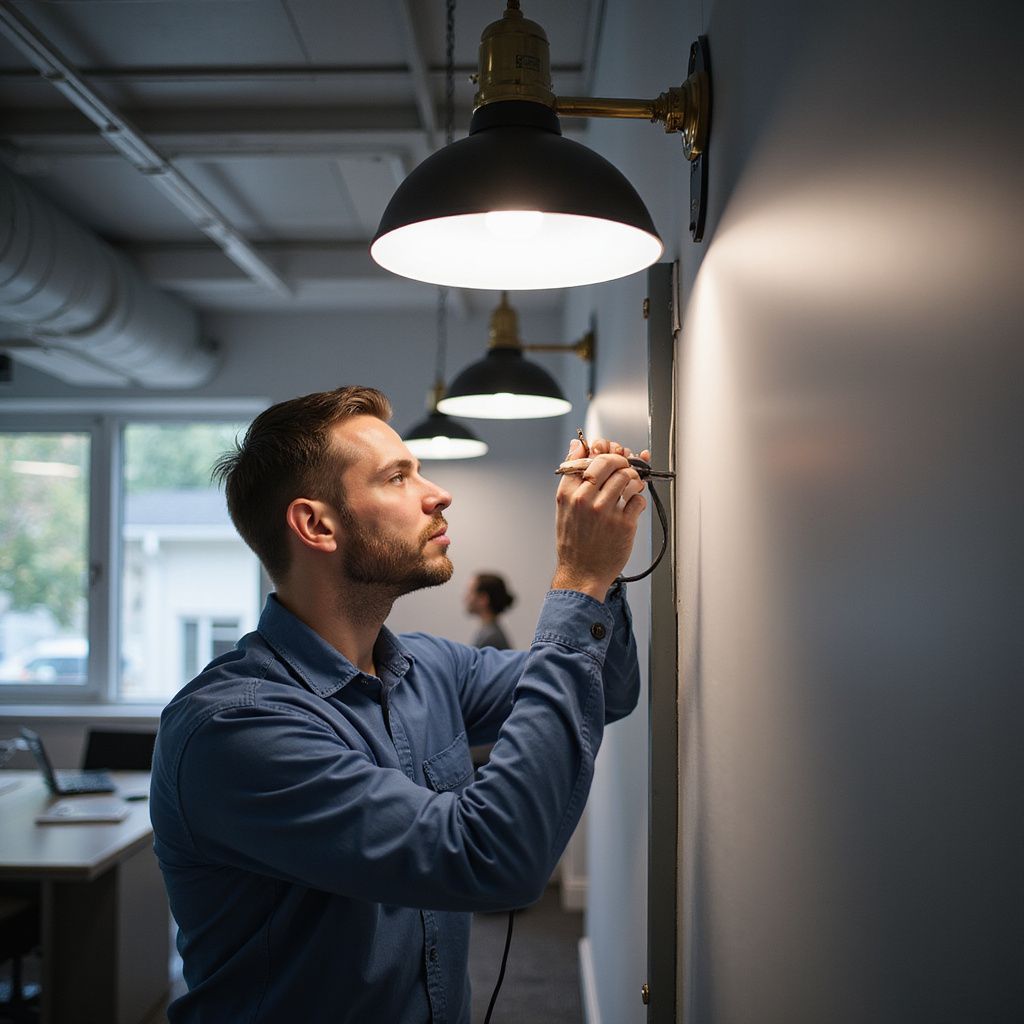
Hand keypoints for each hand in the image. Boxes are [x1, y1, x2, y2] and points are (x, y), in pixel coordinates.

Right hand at [551, 436, 648, 599]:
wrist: (581, 574)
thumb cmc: (574, 543)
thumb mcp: (563, 508)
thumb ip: (571, 477)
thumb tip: (576, 446)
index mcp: (568, 494)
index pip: (585, 457)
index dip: (599, 451)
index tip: (606, 456)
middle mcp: (585, 500)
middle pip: (609, 462)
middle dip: (620, 461)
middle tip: (623, 466)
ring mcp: (606, 512)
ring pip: (627, 477)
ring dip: (632, 479)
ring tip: (630, 487)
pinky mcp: (624, 524)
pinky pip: (638, 499)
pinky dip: (638, 499)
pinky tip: (632, 506)